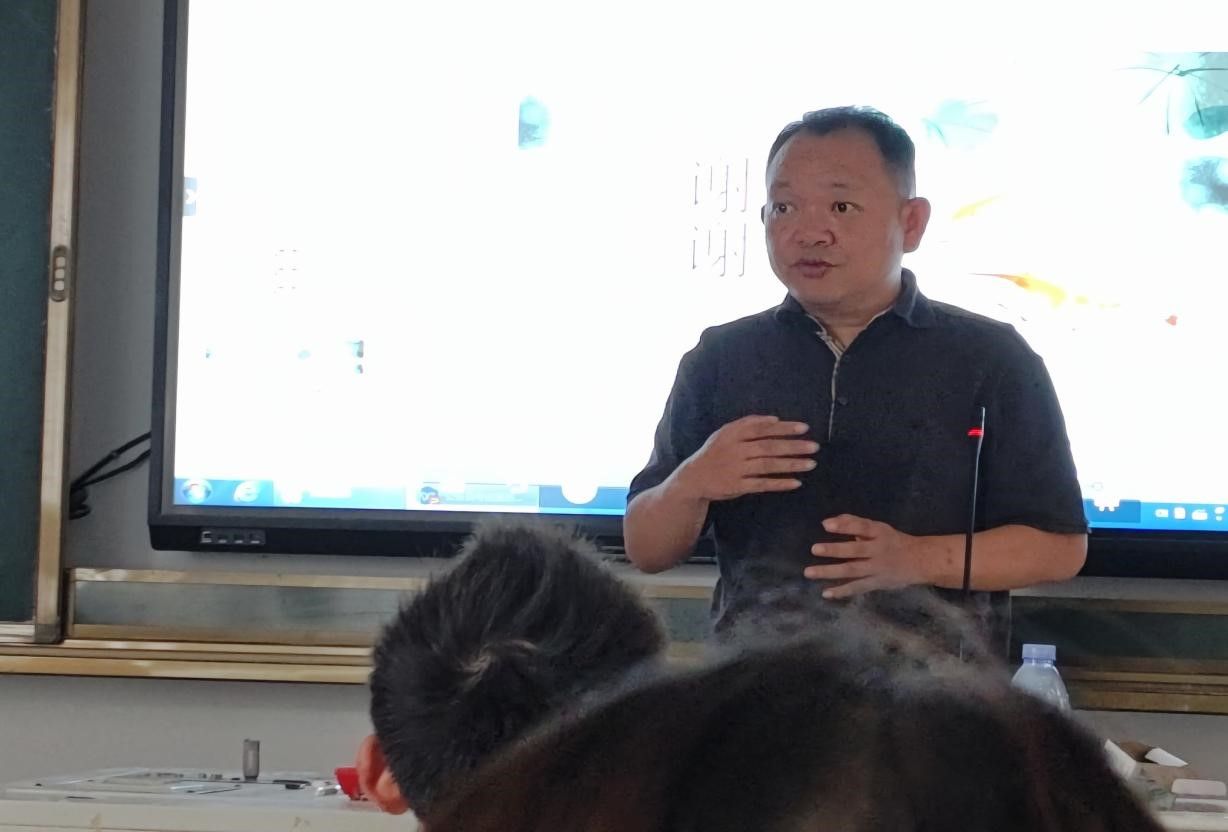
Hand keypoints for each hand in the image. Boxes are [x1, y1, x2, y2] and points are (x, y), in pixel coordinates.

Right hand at [672, 415, 816, 501]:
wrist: (693, 478)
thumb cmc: (715, 453)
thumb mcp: (725, 433)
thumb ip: (747, 423)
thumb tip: (775, 419)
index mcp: (732, 434)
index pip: (762, 428)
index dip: (784, 428)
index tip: (804, 428)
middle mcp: (735, 450)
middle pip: (768, 446)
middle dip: (793, 446)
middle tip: (814, 446)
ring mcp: (736, 469)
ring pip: (768, 466)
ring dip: (791, 464)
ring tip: (811, 464)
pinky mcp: (737, 487)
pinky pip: (762, 484)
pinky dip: (779, 484)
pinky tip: (796, 483)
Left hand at [803, 515, 927, 598]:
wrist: (921, 561)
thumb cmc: (893, 541)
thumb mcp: (878, 528)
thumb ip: (854, 523)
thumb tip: (829, 521)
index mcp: (880, 533)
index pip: (861, 527)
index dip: (844, 526)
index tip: (825, 525)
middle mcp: (878, 550)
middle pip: (855, 550)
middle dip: (834, 550)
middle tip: (814, 549)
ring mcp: (877, 568)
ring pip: (852, 570)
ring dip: (830, 572)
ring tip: (809, 572)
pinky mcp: (877, 583)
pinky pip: (858, 587)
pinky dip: (842, 591)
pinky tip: (825, 593)